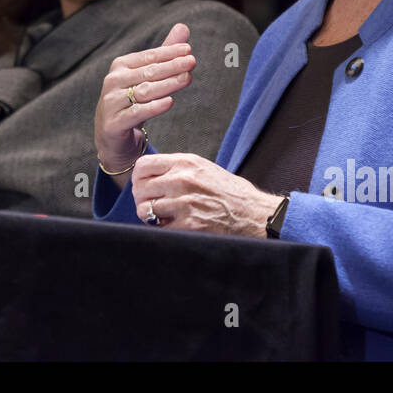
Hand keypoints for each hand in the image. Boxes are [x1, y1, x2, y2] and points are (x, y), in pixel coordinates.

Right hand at [94, 23, 195, 185]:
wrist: (112, 135)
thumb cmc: (132, 100)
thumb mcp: (147, 76)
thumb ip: (165, 54)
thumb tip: (183, 27)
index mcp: (121, 65)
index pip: (148, 56)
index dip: (168, 53)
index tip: (188, 50)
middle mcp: (113, 81)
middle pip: (148, 72)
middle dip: (172, 66)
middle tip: (192, 62)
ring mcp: (112, 102)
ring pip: (144, 91)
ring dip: (167, 84)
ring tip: (186, 79)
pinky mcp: (114, 123)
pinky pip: (137, 113)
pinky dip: (154, 107)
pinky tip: (170, 102)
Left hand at [131, 153, 281, 237]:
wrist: (254, 213)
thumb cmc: (230, 192)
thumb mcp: (203, 168)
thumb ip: (177, 169)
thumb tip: (150, 176)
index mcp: (186, 163)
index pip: (142, 165)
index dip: (139, 178)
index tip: (143, 186)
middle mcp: (182, 180)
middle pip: (139, 188)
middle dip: (142, 199)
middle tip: (151, 205)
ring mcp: (185, 203)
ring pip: (145, 209)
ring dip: (150, 216)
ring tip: (163, 217)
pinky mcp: (188, 224)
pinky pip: (159, 227)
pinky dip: (163, 229)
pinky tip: (174, 226)